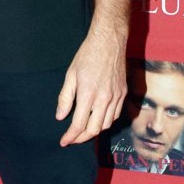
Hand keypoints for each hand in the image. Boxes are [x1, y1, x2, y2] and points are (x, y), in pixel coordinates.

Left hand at [56, 25, 126, 146]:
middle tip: (72, 138)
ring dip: (94, 130)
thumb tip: (60, 116)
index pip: (79, 124)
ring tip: (84, 130)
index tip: (64, 142)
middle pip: (94, 130)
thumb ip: (65, 97)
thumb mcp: (70, 75)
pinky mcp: (123, 93)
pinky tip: (98, 118)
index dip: (70, 137)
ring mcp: (116, 97)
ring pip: (106, 125)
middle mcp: (104, 98)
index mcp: (88, 94)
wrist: (109, 41)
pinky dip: (106, 121)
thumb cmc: (87, 55)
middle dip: (82, 138)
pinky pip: (115, 115)